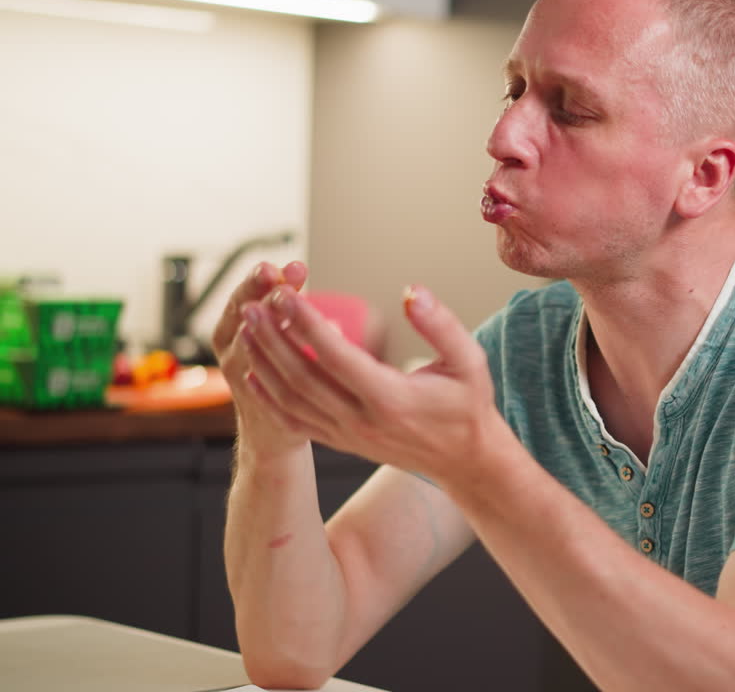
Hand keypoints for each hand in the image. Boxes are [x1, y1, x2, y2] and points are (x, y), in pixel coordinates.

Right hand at [213, 261, 309, 454]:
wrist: (270, 429)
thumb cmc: (278, 370)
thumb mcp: (276, 332)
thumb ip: (283, 305)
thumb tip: (297, 270)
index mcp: (233, 329)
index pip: (244, 297)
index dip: (260, 280)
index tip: (284, 264)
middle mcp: (231, 352)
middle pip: (242, 317)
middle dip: (260, 293)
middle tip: (280, 274)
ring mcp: (242, 380)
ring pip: (249, 350)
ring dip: (271, 327)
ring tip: (294, 311)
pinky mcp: (262, 406)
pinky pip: (272, 385)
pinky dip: (289, 368)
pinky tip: (314, 353)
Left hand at [238, 284, 509, 486]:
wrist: (465, 460)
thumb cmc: (468, 405)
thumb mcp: (469, 360)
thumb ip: (441, 324)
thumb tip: (412, 292)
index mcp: (390, 397)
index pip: (335, 355)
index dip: (306, 322)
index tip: (286, 294)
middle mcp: (362, 419)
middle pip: (302, 376)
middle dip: (272, 338)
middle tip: (252, 305)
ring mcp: (348, 435)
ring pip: (292, 399)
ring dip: (265, 363)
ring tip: (247, 328)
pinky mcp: (341, 443)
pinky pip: (295, 421)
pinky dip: (270, 397)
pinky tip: (254, 374)